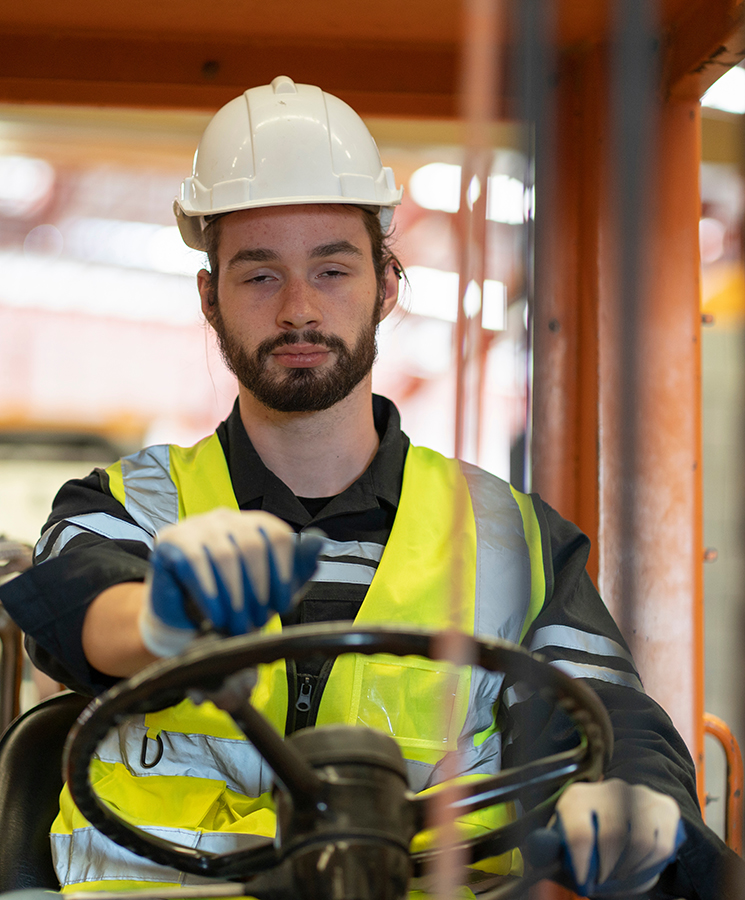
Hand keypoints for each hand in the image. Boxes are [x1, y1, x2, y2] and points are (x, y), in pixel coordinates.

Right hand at [138, 509, 323, 656]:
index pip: (277, 535)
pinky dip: (210, 592)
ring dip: (235, 596)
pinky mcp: (170, 540)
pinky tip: (216, 615)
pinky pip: (195, 562)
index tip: (284, 605)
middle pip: (252, 544)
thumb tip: (319, 541)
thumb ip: (297, 566)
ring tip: (237, 624)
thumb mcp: (272, 589)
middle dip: (258, 589)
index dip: (284, 572)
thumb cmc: (233, 602)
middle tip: (256, 621)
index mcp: (253, 523)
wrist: (186, 622)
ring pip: (225, 554)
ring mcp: (197, 525)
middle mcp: (226, 518)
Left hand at [552, 779, 684, 896]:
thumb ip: (547, 847)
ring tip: (618, 874)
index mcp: (578, 797)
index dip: (582, 863)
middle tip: (602, 880)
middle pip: (613, 835)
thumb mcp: (562, 839)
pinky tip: (637, 867)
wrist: (625, 813)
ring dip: (630, 868)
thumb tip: (539, 849)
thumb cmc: (587, 833)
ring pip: (641, 841)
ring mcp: (640, 795)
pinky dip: (650, 865)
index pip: (579, 831)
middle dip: (608, 868)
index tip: (583, 881)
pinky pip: (663, 845)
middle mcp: (610, 789)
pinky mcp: (664, 807)